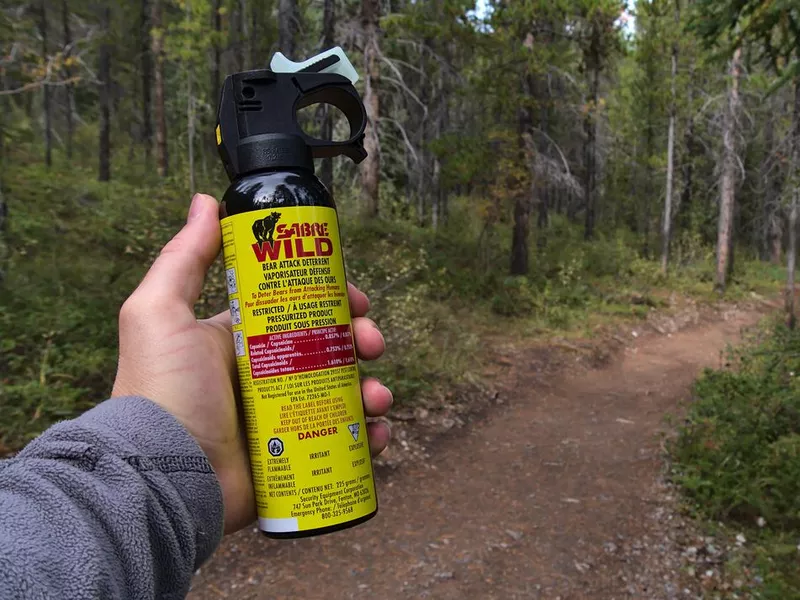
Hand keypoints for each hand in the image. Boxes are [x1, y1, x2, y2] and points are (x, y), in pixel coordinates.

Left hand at [112, 193, 391, 533]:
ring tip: (377, 397)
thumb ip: (183, 258)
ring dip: (373, 389)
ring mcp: (284, 418)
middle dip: (361, 342)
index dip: (334, 301)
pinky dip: (370, 437)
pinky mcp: (295, 456)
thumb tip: (206, 201)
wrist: (163, 475)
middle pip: (331, 350)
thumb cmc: (163, 391)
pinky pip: (346, 443)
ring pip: (345, 394)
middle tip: (372, 345)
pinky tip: (377, 434)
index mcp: (243, 341)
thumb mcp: (161, 313)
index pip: (300, 310)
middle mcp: (266, 376)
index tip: (357, 300)